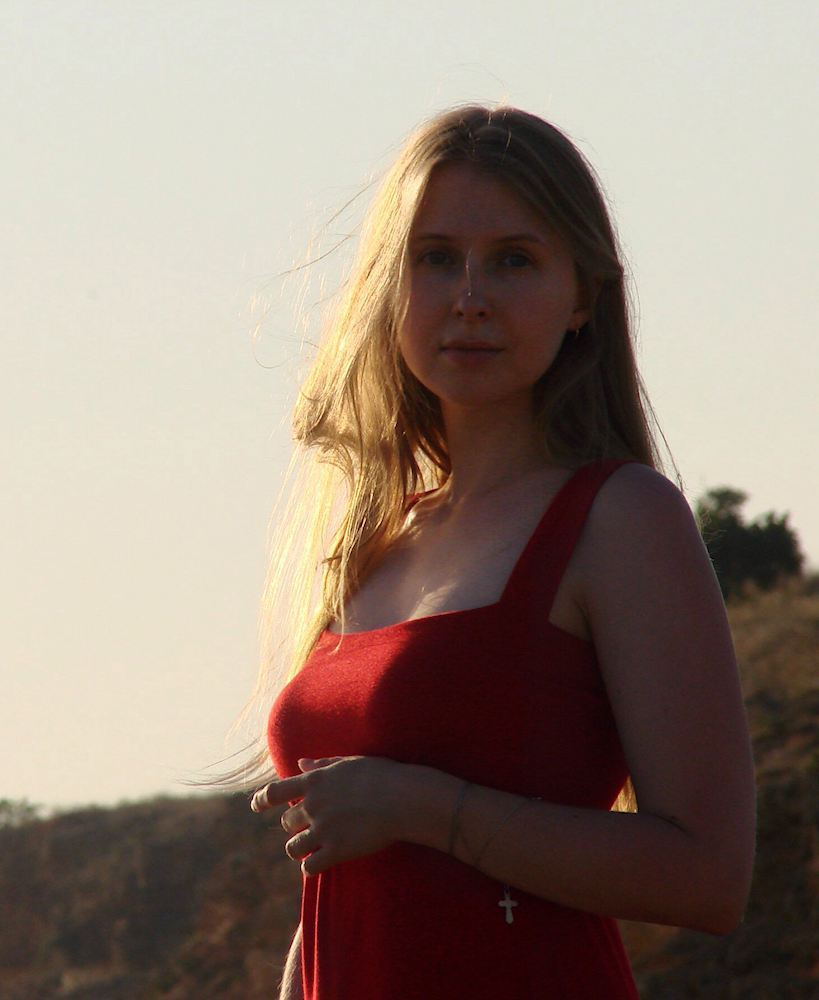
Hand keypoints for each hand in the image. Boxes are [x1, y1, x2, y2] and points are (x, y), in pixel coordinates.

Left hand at [250, 755, 406, 875]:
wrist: (402, 798)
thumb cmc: (379, 775)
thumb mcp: (347, 762)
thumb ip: (321, 765)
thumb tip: (300, 764)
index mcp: (314, 782)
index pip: (274, 791)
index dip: (262, 799)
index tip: (256, 806)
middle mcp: (313, 805)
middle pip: (287, 822)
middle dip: (296, 825)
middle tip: (312, 825)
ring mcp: (323, 830)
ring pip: (293, 847)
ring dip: (299, 847)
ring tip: (311, 847)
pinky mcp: (336, 851)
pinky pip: (309, 866)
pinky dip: (311, 867)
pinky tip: (319, 864)